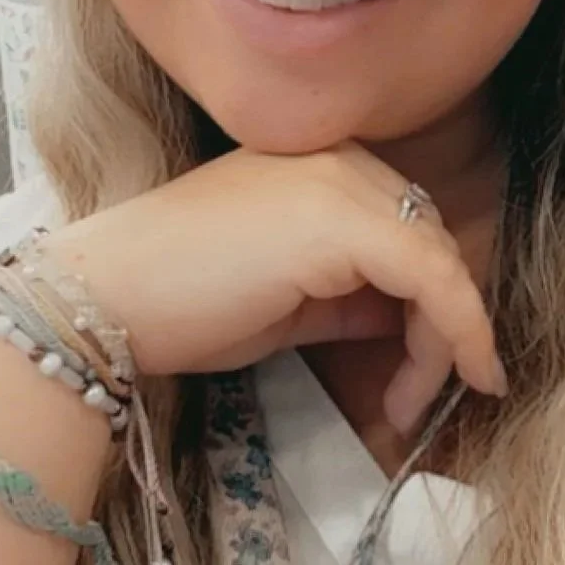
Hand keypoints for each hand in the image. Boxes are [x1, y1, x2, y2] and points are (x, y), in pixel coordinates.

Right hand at [47, 144, 505, 433]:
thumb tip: (404, 322)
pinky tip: (444, 380)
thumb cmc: (175, 303)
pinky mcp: (345, 218)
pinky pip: (435, 277)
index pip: (407, 230)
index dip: (433, 304)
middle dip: (442, 328)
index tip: (438, 371)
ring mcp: (342, 180)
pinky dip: (457, 331)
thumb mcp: (284, 299)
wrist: (106, 299)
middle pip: (432, 244)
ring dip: (446, 342)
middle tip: (418, 399)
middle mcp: (338, 159)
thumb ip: (347, 297)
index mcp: (319, 166)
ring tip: (409, 406)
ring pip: (440, 262)